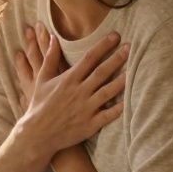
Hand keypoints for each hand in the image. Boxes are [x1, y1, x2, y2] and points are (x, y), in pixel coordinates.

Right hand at [12, 22, 128, 158]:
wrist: (37, 134)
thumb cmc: (39, 106)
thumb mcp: (41, 80)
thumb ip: (50, 59)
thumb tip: (52, 38)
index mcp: (68, 80)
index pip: (89, 59)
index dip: (103, 46)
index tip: (115, 36)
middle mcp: (78, 92)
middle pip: (102, 72)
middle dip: (117, 58)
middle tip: (130, 47)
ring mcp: (85, 109)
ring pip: (108, 91)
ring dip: (122, 80)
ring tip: (135, 70)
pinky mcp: (90, 124)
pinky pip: (109, 115)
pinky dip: (121, 108)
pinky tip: (131, 99)